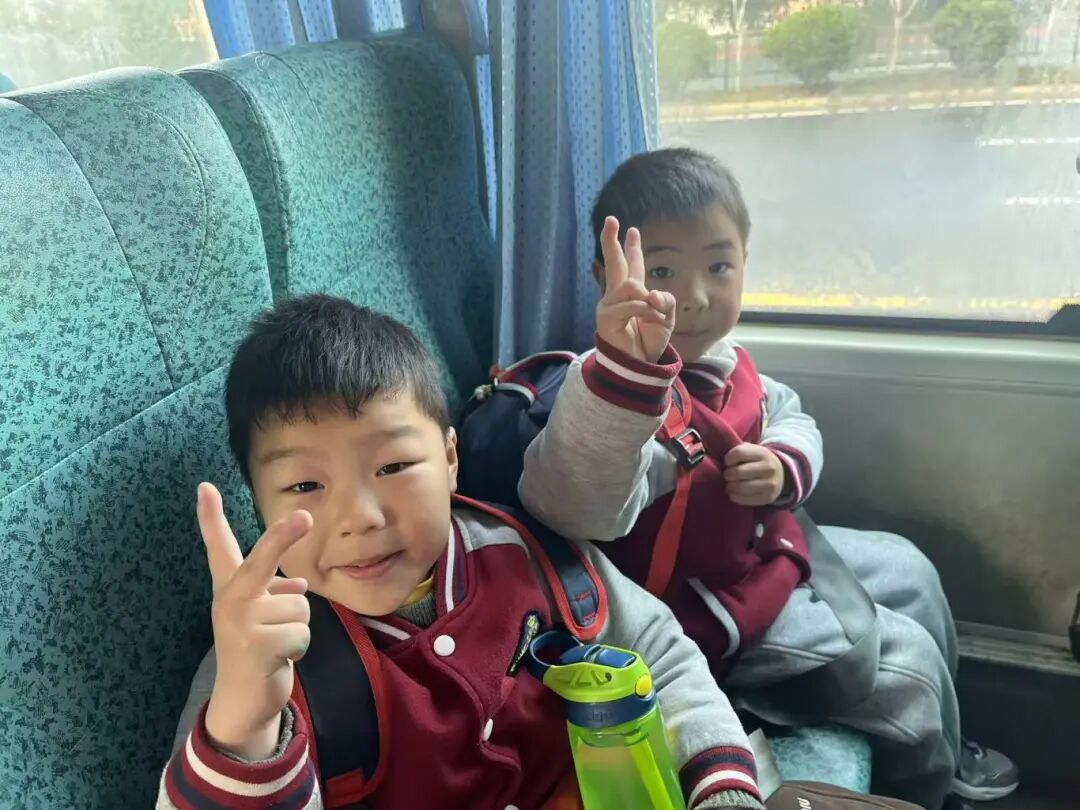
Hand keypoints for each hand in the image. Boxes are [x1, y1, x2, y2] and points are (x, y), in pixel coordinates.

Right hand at [198, 482, 312, 759]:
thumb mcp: (261, 617)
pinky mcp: (257, 646)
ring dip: (298, 627)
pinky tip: (279, 659)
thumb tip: (300, 582)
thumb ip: (275, 593)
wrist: (242, 703)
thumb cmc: (256, 651)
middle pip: (262, 560)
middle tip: (304, 516)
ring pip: (300, 604)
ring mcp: (241, 623)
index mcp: (230, 589)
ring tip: (276, 645)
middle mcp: (230, 600)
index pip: (218, 547)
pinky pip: (302, 632)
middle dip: (283, 536)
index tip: (205, 486)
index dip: (210, 517)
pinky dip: (300, 648)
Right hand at [596, 216, 675, 362]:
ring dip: (647, 298)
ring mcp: (609, 305)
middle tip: (610, 219)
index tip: (632, 229)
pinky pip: (630, 304)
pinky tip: (653, 318)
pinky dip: (645, 310)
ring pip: (629, 285)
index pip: (632, 266)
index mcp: (633, 294)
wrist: (638, 365)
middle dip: (611, 240)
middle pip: (614, 263)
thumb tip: (651, 294)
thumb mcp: (666, 316)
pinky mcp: (606, 317)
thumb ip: (664, 299)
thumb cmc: (649, 340)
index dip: (631, 248)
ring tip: (655, 312)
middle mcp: (617, 295)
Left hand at [723, 443, 784, 506]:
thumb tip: (723, 462)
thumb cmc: (758, 461)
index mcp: (763, 453)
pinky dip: (734, 496)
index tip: (728, 462)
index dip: (728, 459)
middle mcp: (769, 468)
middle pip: (738, 472)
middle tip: (727, 475)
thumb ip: (738, 451)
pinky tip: (734, 493)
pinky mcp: (768, 498)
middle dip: (728, 474)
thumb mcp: (752, 450)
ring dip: (730, 486)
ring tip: (729, 485)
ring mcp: (770, 484)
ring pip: (741, 487)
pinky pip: (744, 499)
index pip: (738, 453)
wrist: (781, 474)